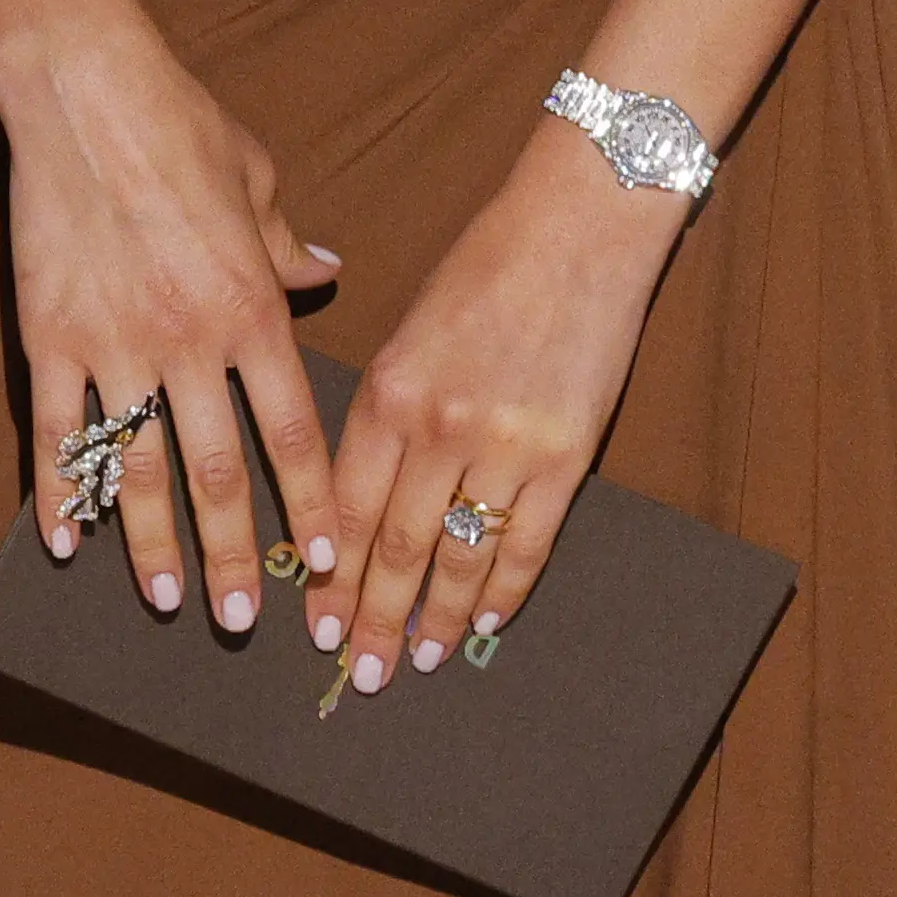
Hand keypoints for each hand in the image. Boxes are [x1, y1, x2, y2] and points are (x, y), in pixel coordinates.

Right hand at [0, 8, 342, 631]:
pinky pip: (59, 433)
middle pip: (220, 474)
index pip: (293, 433)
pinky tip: (64, 543)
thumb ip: (291, 247)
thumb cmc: (182, 127)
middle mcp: (190, 342)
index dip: (310, 506)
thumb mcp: (259, 182)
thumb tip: (330, 271)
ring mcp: (115, 345)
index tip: (323, 563)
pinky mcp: (48, 337)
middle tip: (244, 620)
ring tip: (167, 603)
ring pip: (142, 469)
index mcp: (253, 310)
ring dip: (155, 545)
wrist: (85, 88)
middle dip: (235, 556)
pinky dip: (61, 493)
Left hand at [305, 124, 686, 690]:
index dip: (329, 575)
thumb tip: (360, 492)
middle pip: (393, 546)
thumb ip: (383, 410)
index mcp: (386, 392)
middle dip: (370, 617)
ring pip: (458, 558)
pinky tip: (485, 627)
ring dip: (433, 619)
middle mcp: (437, 428)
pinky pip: (527, 545)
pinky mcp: (567, 455)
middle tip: (357, 671)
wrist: (579, 225)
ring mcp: (505, 445)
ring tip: (414, 661)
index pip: (342, 507)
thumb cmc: (486, 267)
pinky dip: (503, 594)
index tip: (316, 621)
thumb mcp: (406, 330)